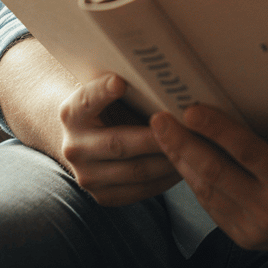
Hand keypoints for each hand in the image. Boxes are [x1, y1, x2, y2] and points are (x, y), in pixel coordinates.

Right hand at [58, 73, 180, 205]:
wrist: (87, 139)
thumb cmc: (109, 104)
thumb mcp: (108, 89)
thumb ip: (124, 83)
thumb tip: (160, 71)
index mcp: (72, 113)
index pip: (87, 100)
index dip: (103, 91)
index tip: (120, 81)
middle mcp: (74, 147)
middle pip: (119, 143)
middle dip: (157, 136)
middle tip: (186, 127)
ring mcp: (87, 176)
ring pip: (136, 171)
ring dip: (168, 160)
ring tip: (195, 147)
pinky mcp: (103, 197)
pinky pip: (141, 190)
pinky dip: (166, 179)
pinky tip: (185, 165)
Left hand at [150, 94, 267, 250]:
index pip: (247, 153)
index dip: (216, 130)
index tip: (190, 109)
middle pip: (215, 173)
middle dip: (182, 144)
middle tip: (159, 119)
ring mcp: (252, 229)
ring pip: (205, 191)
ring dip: (180, 161)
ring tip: (161, 132)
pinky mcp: (241, 238)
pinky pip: (210, 205)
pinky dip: (192, 179)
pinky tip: (180, 156)